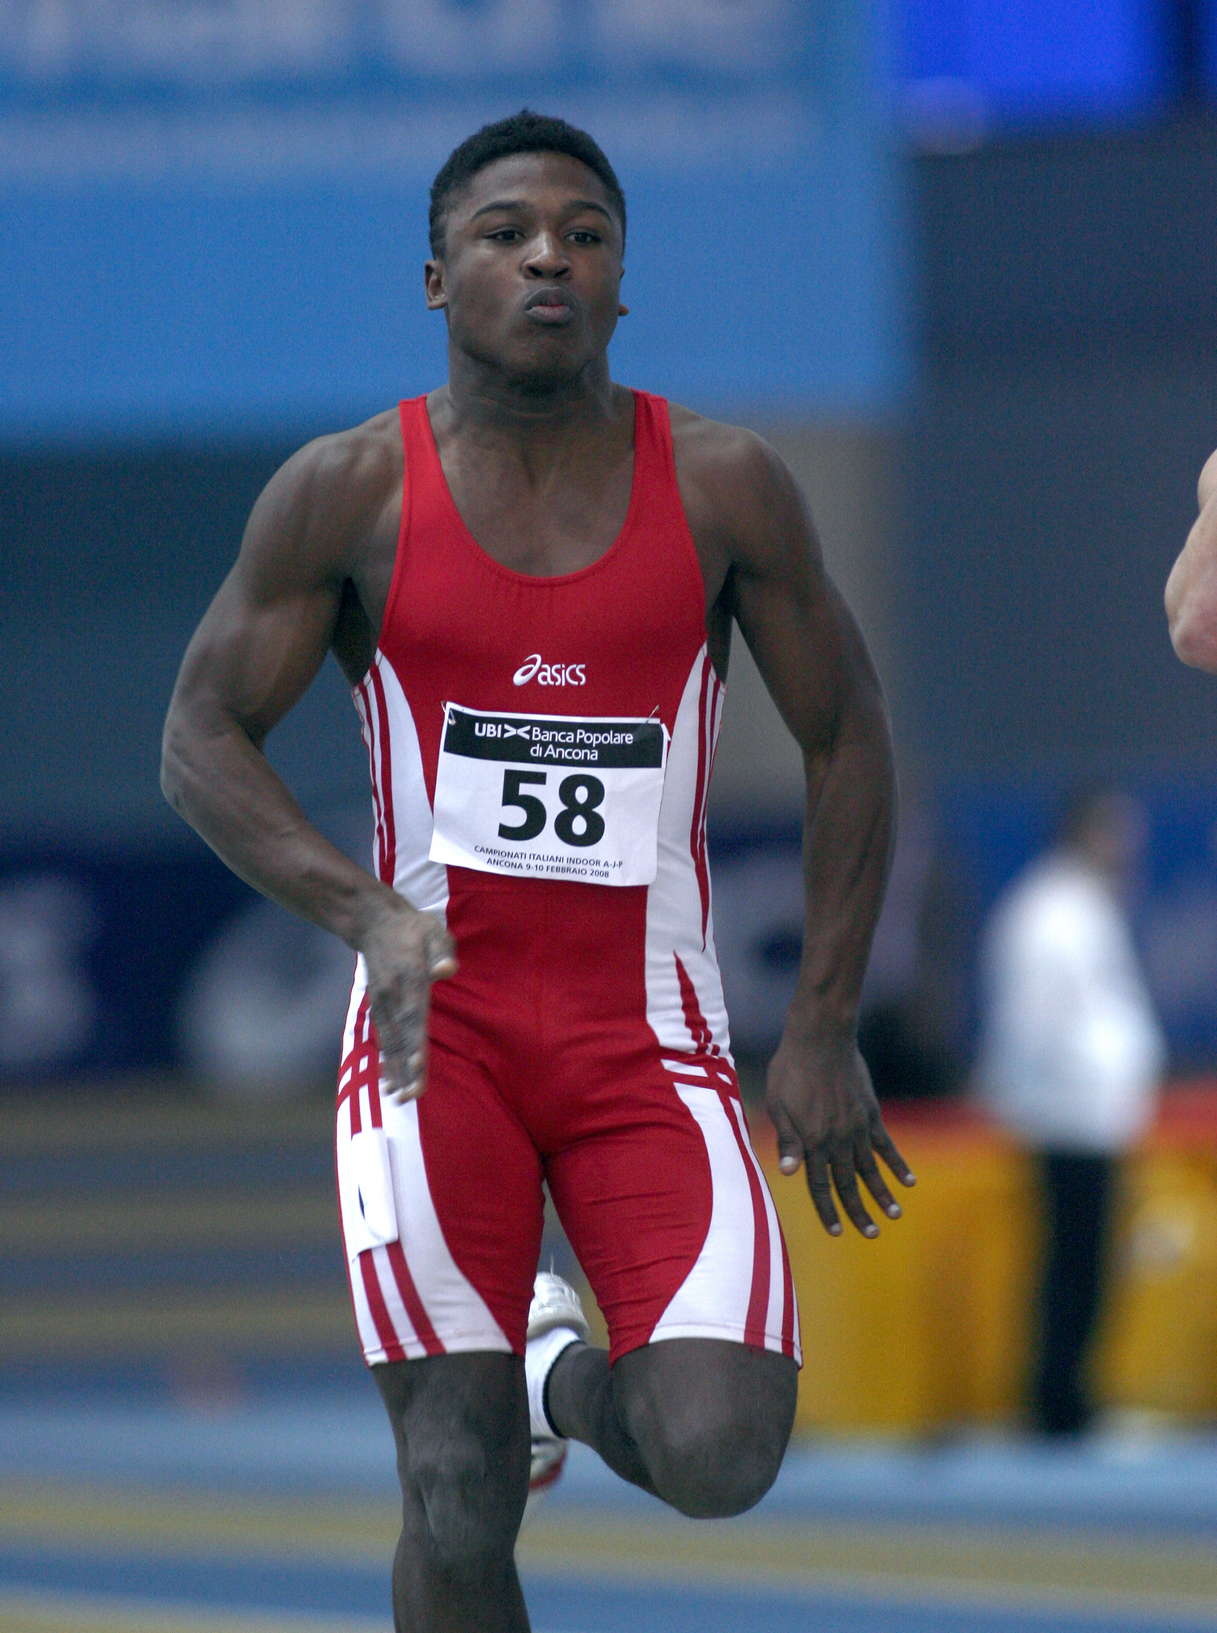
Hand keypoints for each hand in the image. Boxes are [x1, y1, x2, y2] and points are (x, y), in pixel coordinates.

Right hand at [359, 898, 456, 1102]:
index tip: (418, 1068)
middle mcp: (393, 995)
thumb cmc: (414, 929)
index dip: (415, 1044)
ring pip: (388, 1041)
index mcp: (410, 979)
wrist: (374, 922)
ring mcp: (381, 1001)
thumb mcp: (433, 931)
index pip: (414, 1016)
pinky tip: (387, 1080)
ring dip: (394, 1070)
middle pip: (400, 1036)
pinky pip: (381, 1036)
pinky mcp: (377, 1005)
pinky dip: (385, 1059)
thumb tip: (447, 970)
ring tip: (399, 1098)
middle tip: (410, 1098)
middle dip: (405, 1068)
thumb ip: (442, 950)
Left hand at [765, 1029, 914, 1237]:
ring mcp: (857, 1126)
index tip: (836, 1232)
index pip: (819, 1184)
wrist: (820, 1038)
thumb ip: (786, 1140)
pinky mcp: (871, 1112)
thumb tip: (787, 1173)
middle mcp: (837, 1139)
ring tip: (894, 1215)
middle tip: (871, 1234)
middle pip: (848, 1183)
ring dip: (882, 1193)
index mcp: (812, 1140)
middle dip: (858, 1211)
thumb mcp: (777, 1104)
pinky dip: (897, 1163)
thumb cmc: (790, 1069)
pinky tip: (908, 1180)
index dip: (827, 1209)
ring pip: (870, 1168)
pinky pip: (886, 1144)